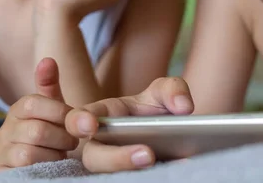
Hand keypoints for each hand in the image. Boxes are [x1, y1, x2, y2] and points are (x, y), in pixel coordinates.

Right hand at [0, 58, 78, 171]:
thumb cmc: (47, 127)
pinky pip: (23, 171)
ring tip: (62, 152)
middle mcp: (6, 129)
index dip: (61, 113)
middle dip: (63, 138)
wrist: (27, 158)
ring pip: (30, 154)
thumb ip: (51, 84)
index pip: (35, 103)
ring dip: (55, 155)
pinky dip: (44, 168)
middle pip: (37, 131)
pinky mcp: (2, 173)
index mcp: (20, 108)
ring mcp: (3, 152)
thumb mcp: (51, 105)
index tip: (75, 120)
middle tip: (73, 140)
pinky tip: (51, 164)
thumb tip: (48, 60)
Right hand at [65, 77, 193, 172]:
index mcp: (104, 117)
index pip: (82, 118)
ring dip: (130, 171)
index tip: (90, 125)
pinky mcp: (128, 179)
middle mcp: (102, 145)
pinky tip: (172, 171)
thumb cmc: (157, 109)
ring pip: (108, 176)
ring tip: (158, 163)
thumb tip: (183, 107)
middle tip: (147, 154)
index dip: (79, 121)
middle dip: (115, 158)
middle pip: (94, 157)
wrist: (172, 135)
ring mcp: (113, 167)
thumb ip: (173, 90)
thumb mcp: (165, 92)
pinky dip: (148, 179)